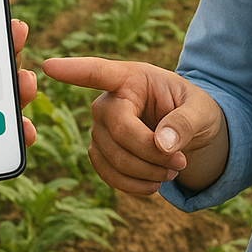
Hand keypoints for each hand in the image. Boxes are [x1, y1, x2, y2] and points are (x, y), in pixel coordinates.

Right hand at [41, 56, 226, 195]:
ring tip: (172, 171)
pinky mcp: (99, 151)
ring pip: (112, 157)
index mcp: (131, 77)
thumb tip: (163, 144)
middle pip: (118, 130)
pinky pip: (106, 173)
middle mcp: (108, 100)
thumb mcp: (202, 111)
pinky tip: (153, 185)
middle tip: (181, 162)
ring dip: (146, 172)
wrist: (189, 134)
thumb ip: (186, 123)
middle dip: (151, 153)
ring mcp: (99, 127)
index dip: (73, 70)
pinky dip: (132, 185)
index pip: (98, 72)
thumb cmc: (193, 111)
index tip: (49, 66)